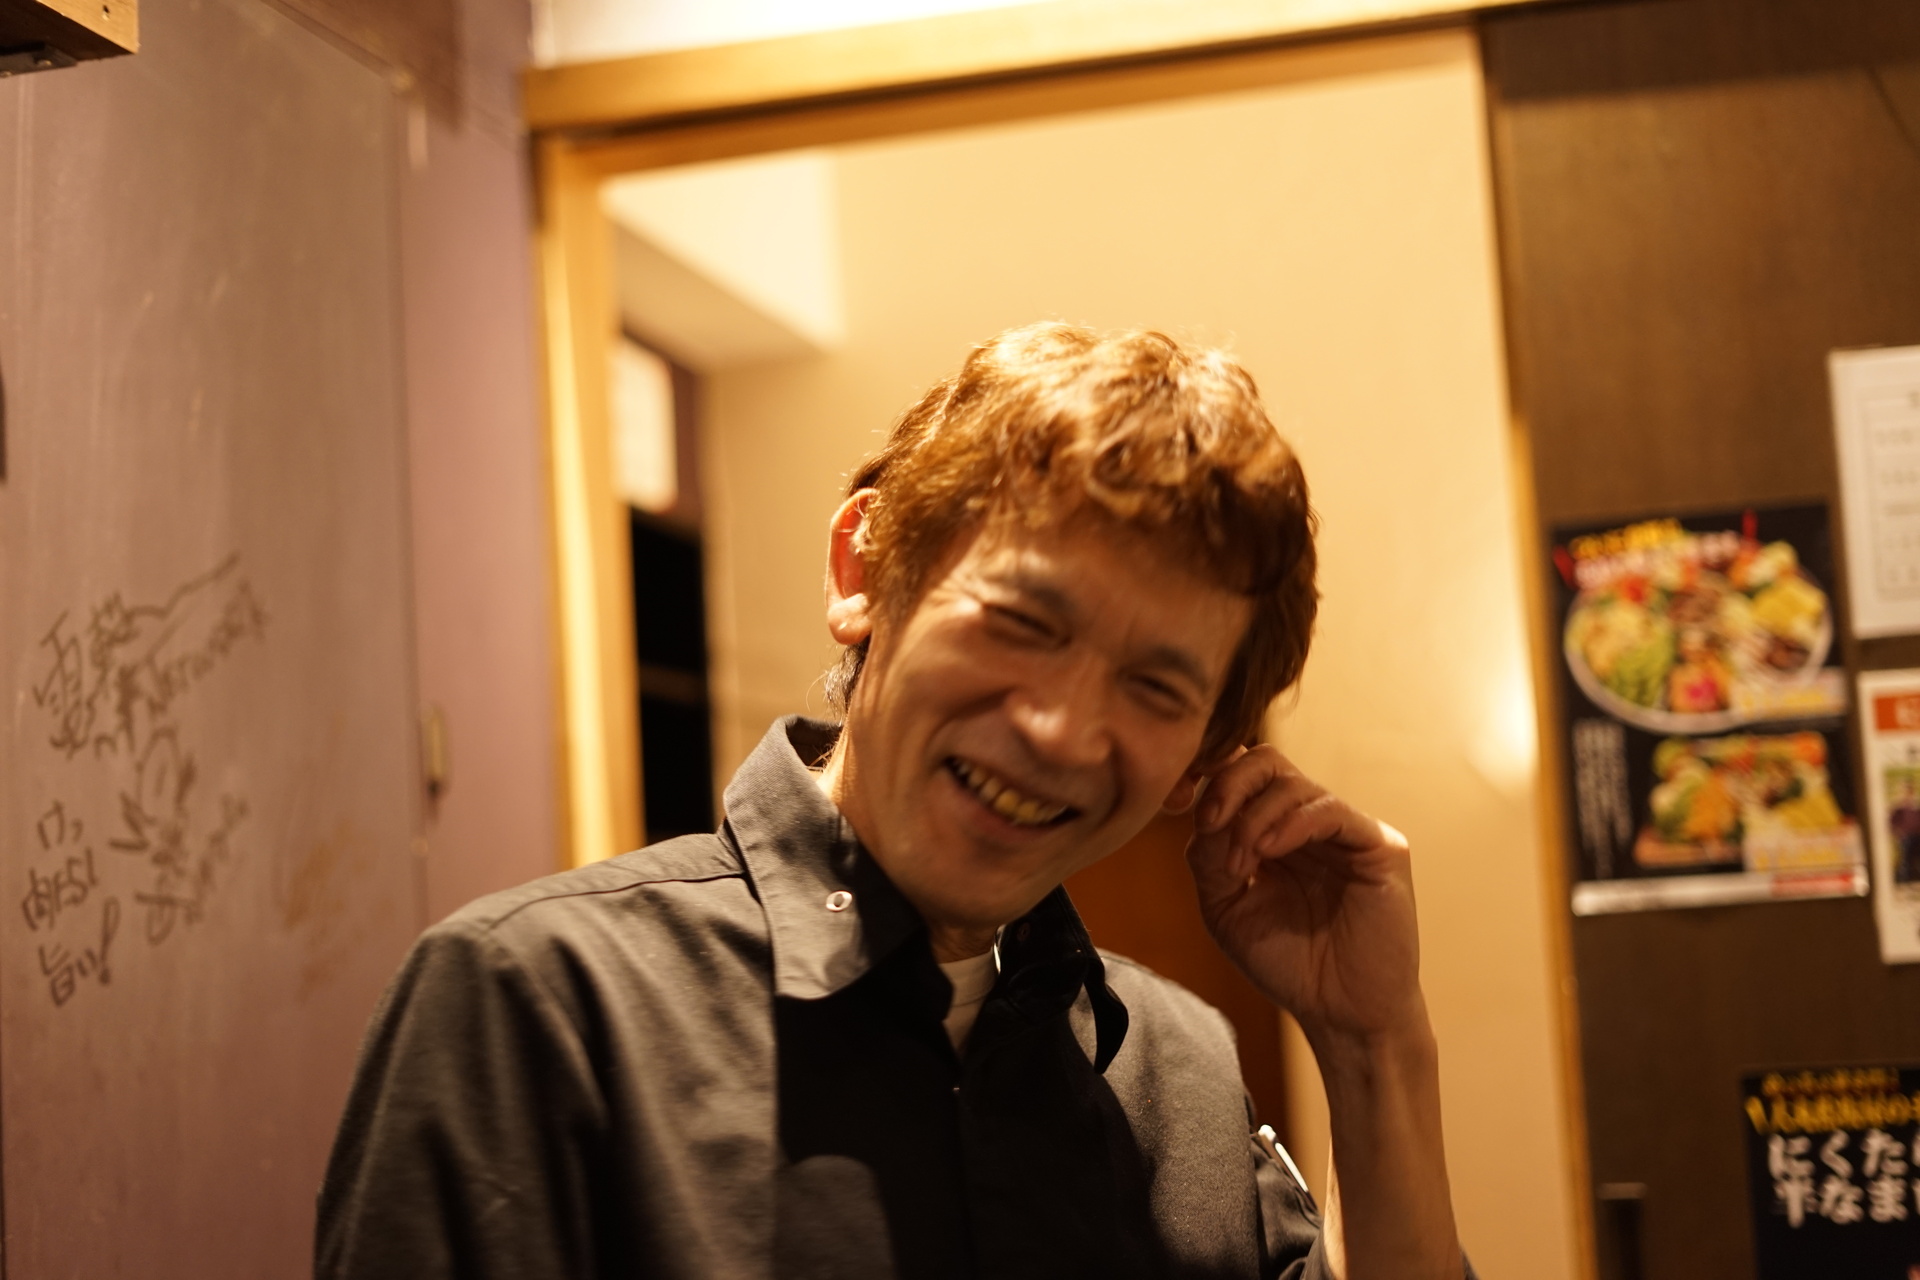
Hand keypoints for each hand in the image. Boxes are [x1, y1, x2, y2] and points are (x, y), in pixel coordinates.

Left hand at [1186, 745, 1423, 1041]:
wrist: (1340, 1014)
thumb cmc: (1288, 965)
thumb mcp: (1227, 908)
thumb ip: (1208, 858)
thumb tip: (1199, 812)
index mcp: (1273, 830)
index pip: (1239, 773)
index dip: (1204, 776)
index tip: (1173, 803)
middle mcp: (1309, 821)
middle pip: (1264, 761)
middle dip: (1226, 784)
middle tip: (1209, 825)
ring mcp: (1345, 830)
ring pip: (1291, 783)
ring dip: (1252, 818)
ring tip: (1241, 865)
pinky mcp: (1379, 845)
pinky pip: (1329, 811)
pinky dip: (1289, 824)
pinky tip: (1267, 851)